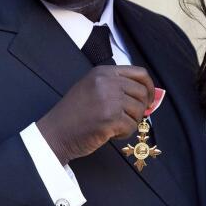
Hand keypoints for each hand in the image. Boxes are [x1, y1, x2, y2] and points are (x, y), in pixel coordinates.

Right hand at [37, 65, 154, 164]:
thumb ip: (116, 86)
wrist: (56, 132)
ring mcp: (109, 99)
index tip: (149, 99)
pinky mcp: (111, 118)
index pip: (140, 73)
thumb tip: (146, 94)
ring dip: (130, 122)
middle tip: (129, 117)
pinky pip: (132, 126)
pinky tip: (110, 133)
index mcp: (103, 72)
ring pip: (139, 111)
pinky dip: (124, 133)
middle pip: (142, 92)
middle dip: (140, 108)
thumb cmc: (73, 113)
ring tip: (113, 125)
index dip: (149, 87)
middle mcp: (107, 82)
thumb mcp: (92, 88)